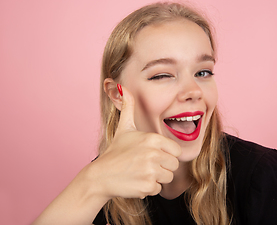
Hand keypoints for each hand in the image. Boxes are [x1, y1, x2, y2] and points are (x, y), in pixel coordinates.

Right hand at [89, 85, 181, 199]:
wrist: (100, 176)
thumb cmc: (115, 152)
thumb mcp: (124, 128)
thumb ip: (128, 107)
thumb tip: (122, 87)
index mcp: (152, 139)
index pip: (176, 151)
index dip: (166, 154)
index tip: (152, 155)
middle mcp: (154, 154)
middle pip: (173, 165)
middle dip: (162, 167)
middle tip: (144, 165)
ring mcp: (150, 171)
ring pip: (168, 178)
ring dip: (156, 178)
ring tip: (140, 172)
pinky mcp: (147, 186)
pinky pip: (158, 189)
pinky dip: (148, 188)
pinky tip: (136, 181)